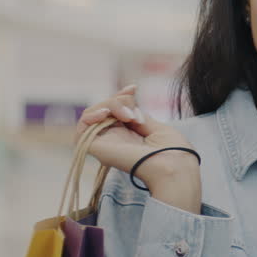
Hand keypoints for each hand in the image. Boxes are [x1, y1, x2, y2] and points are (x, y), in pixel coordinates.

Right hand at [75, 85, 200, 211]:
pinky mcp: (96, 149)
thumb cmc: (173, 152)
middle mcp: (115, 139)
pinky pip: (82, 128)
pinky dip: (90, 115)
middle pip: (103, 110)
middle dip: (118, 101)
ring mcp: (105, 144)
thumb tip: (127, 103)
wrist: (174, 168)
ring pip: (92, 114)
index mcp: (130, 136)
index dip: (121, 97)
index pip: (115, 111)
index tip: (134, 89)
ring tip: (128, 116)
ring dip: (108, 105)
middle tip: (134, 113)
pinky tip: (105, 113)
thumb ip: (137, 115)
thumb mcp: (156, 127)